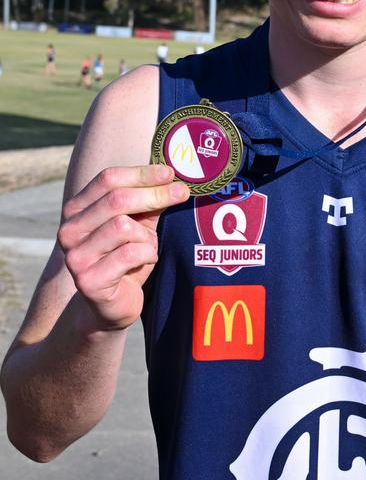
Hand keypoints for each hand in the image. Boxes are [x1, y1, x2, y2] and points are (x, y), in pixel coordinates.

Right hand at [57, 165, 189, 329]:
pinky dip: (147, 254)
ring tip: (149, 246)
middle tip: (182, 193)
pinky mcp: (88, 280)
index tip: (170, 173)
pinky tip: (146, 261)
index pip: (108, 179)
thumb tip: (170, 174)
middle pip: (116, 199)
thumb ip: (148, 202)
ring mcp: (75, 256)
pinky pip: (130, 254)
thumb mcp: (139, 224)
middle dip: (154, 194)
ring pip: (123, 226)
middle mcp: (69, 230)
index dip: (142, 174)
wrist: (112, 306)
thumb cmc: (127, 260)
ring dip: (147, 236)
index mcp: (77, 210)